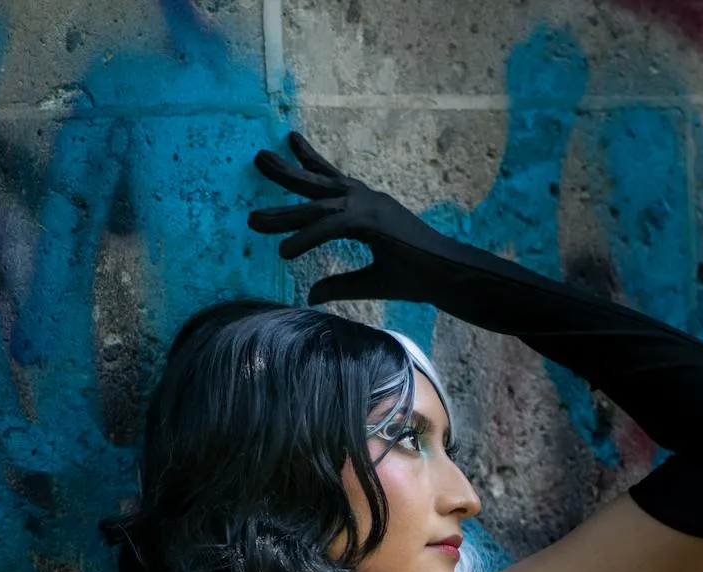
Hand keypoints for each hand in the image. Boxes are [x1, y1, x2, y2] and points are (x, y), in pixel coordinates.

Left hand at [249, 131, 449, 305]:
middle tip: (258, 157)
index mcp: (369, 209)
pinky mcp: (373, 223)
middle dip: (287, 172)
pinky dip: (307, 237)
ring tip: (253, 220)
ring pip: (318, 205)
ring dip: (284, 211)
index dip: (310, 164)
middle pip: (319, 184)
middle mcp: (367, 201)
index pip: (333, 182)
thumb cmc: (418, 277)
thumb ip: (339, 285)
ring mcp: (370, 207)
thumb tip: (310, 294)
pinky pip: (331, 227)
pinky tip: (285, 252)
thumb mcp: (370, 282)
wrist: (449, 277)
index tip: (290, 145)